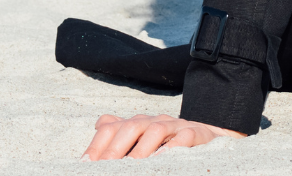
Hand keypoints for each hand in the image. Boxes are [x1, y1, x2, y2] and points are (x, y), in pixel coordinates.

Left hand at [80, 113, 244, 159]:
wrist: (206, 136)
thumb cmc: (166, 142)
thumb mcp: (140, 139)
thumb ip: (118, 138)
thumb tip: (92, 139)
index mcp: (135, 122)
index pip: (110, 127)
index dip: (96, 146)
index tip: (85, 165)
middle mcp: (152, 120)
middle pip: (129, 127)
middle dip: (114, 151)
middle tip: (104, 170)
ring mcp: (174, 125)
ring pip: (155, 131)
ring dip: (141, 151)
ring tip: (131, 168)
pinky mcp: (195, 133)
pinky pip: (183, 138)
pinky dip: (172, 148)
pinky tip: (162, 160)